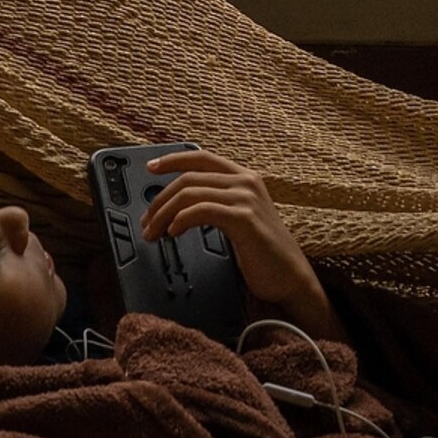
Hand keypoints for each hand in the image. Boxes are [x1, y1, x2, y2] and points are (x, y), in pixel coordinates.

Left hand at [138, 148, 344, 342]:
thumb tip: (180, 205)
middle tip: (147, 222)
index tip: (151, 167)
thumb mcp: (239, 219)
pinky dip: (180, 220)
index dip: (173, 159)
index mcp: (245, 178)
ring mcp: (246, 199)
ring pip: (190, 194)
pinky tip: (173, 234)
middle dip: (160, 200)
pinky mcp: (243, 219)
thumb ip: (217, 204)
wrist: (290, 278)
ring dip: (164, 214)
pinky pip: (201, 211)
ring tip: (154, 233)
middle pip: (188, 178)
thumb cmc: (264, 254)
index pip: (202, 158)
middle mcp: (246, 182)